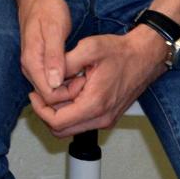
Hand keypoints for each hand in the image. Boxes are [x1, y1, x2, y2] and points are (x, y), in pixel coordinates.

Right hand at [16, 0, 75, 106]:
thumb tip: (55, 82)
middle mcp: (30, 67)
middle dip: (69, 93)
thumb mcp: (55, 30)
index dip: (67, 94)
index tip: (83, 80)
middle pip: (48, 96)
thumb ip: (54, 56)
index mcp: (32, 62)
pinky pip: (51, 81)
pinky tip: (77, 71)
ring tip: (84, 74)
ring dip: (68, 88)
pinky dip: (65, 81)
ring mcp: (33, 66)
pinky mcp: (40, 63)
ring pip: (50, 90)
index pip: (48, 94)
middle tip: (86, 78)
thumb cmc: (47, 10)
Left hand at [29, 26, 166, 136]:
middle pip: (61, 129)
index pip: (57, 122)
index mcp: (94, 104)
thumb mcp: (88, 48)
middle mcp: (101, 117)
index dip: (39, 109)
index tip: (34, 94)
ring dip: (59, 111)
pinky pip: (82, 121)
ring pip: (71, 127)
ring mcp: (106, 119)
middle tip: (41, 92)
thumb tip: (47, 77)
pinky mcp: (108, 116)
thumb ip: (64, 63)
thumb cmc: (120, 52)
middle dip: (46, 112)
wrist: (145, 56)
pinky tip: (71, 90)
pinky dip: (71, 110)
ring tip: (59, 88)